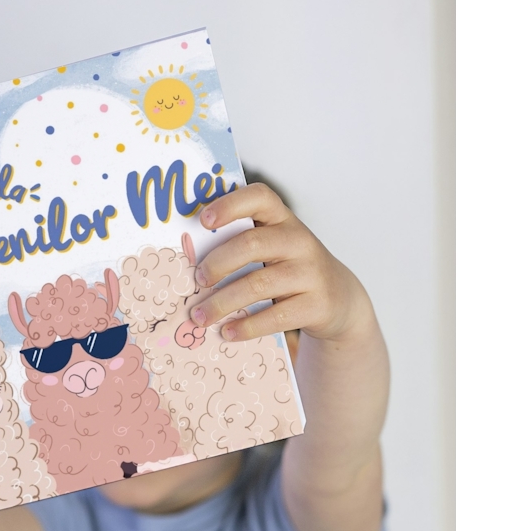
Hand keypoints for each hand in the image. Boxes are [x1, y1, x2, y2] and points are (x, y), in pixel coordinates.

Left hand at [189, 183, 370, 342]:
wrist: (340, 299)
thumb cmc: (291, 269)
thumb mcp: (274, 248)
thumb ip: (242, 244)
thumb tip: (190, 261)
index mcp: (283, 220)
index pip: (259, 198)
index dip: (230, 205)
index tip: (203, 220)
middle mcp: (299, 241)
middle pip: (250, 244)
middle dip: (217, 263)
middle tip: (197, 279)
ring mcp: (310, 273)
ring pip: (258, 285)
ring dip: (222, 303)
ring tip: (199, 317)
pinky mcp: (316, 304)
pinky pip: (275, 316)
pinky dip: (246, 326)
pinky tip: (227, 332)